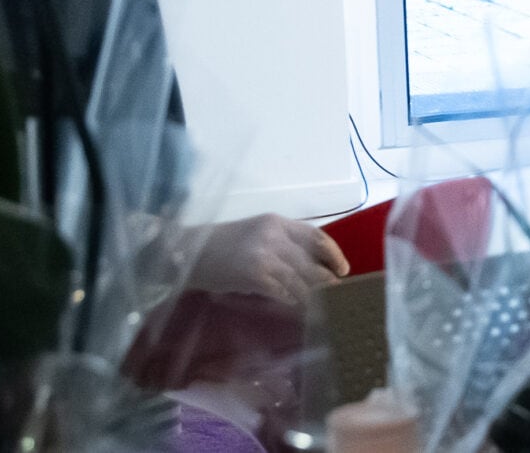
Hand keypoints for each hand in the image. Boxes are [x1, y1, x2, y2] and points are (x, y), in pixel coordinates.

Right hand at [184, 213, 350, 305]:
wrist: (185, 252)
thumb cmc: (221, 246)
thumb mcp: (256, 235)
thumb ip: (282, 245)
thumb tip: (311, 267)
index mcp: (277, 222)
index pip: (316, 236)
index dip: (334, 254)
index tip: (344, 270)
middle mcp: (274, 235)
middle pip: (312, 260)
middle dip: (327, 280)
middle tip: (337, 295)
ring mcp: (264, 255)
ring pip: (300, 279)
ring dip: (313, 296)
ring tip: (322, 307)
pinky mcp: (255, 275)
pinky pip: (283, 292)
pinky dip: (293, 301)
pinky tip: (296, 308)